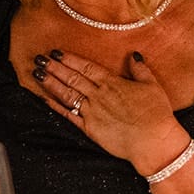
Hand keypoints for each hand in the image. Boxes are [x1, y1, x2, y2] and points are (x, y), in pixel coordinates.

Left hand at [30, 48, 180, 167]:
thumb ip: (140, 69)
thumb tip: (133, 55)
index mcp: (113, 83)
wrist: (153, 141)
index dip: (70, 59)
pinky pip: (68, 116)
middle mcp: (99, 95)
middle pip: (72, 78)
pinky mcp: (90, 129)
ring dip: (50, 83)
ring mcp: (92, 112)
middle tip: (39, 58)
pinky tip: (44, 99)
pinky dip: (55, 107)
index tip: (56, 52)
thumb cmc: (156, 114)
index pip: (87, 67)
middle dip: (54, 67)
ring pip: (67, 94)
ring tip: (37, 73)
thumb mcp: (152, 85)